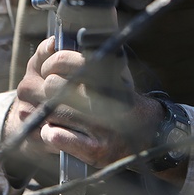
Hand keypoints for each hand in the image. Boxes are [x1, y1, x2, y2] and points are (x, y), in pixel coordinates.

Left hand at [5, 37, 163, 168]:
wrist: (149, 133)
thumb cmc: (121, 98)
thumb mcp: (111, 71)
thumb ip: (82, 57)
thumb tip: (51, 44)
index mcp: (107, 75)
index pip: (66, 61)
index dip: (51, 62)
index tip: (49, 68)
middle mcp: (105, 99)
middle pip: (51, 86)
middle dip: (45, 89)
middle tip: (46, 92)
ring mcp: (101, 126)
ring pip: (50, 112)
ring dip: (44, 112)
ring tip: (50, 112)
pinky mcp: (96, 150)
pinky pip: (57, 137)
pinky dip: (50, 134)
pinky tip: (55, 131)